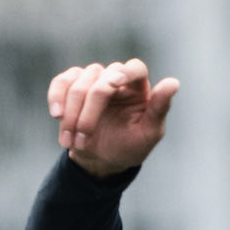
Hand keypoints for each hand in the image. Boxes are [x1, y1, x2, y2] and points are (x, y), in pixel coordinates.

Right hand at [47, 59, 178, 176]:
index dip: (125, 73)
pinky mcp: (72, 86)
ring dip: (72, 114)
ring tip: (71, 141)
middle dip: (89, 111)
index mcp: (137, 87)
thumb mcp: (148, 135)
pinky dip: (56, 96)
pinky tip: (56, 114)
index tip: (114, 83)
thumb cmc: (128, 148)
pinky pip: (62, 82)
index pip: (135, 68)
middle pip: (101, 79)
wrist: (102, 161)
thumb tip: (174, 83)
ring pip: (79, 82)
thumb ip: (159, 109)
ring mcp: (93, 80)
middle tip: (83, 141)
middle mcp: (115, 77)